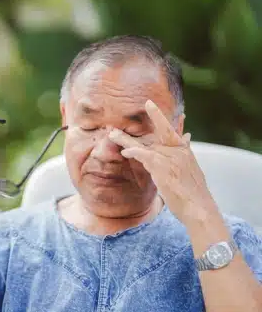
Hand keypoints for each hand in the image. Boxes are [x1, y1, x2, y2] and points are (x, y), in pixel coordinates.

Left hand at [108, 100, 216, 222]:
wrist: (200, 209)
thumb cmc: (193, 194)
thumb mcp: (191, 171)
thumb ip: (185, 152)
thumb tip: (188, 136)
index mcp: (185, 152)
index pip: (175, 131)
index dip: (165, 119)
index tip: (153, 105)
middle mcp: (179, 152)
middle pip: (163, 130)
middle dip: (157, 115)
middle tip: (148, 103)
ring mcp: (172, 159)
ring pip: (146, 144)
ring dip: (126, 139)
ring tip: (112, 134)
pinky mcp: (163, 168)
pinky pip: (145, 155)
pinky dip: (134, 152)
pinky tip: (125, 151)